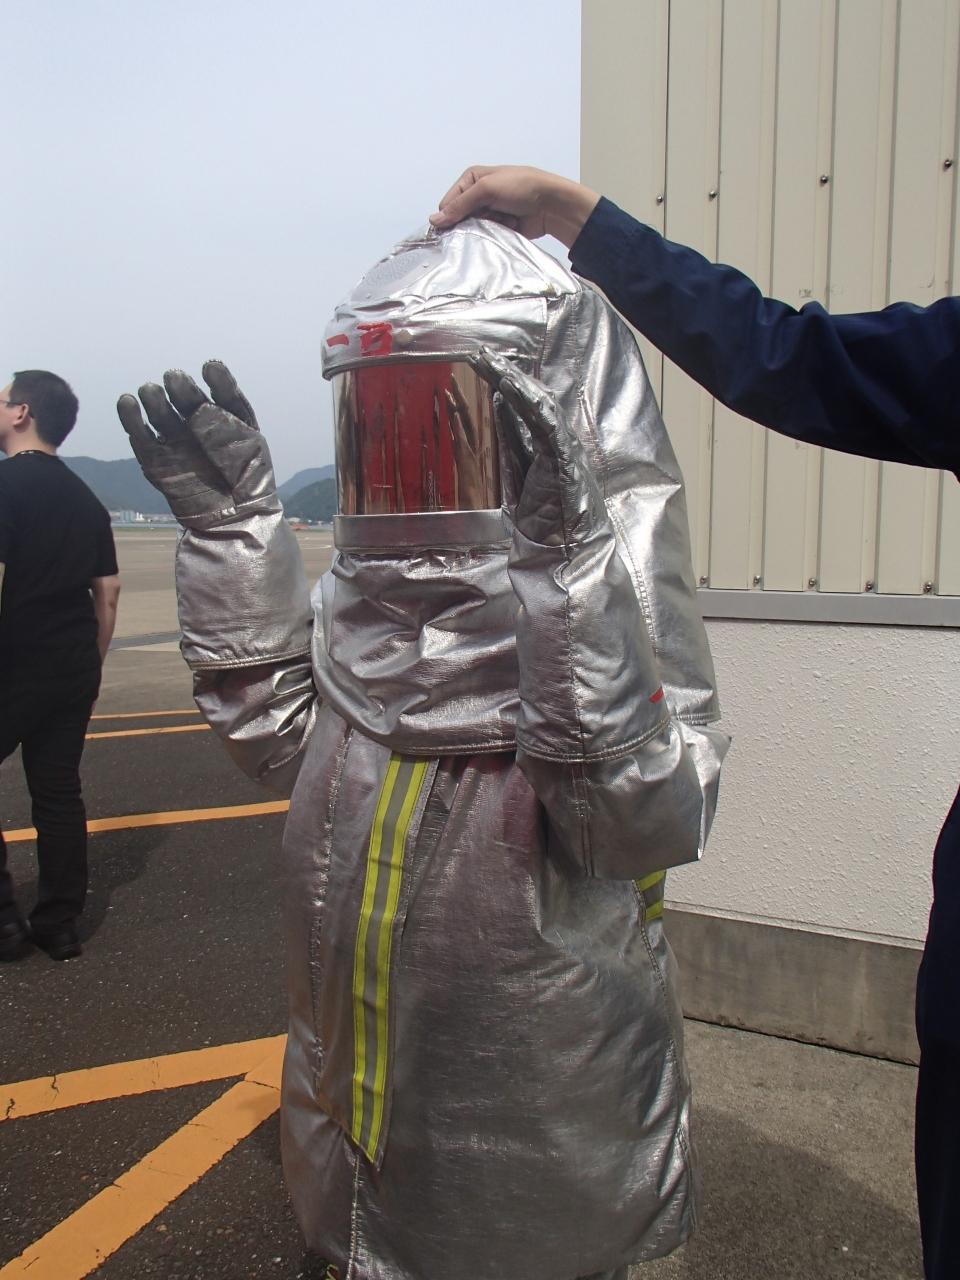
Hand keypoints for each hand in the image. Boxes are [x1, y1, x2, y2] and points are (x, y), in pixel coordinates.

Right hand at [117, 361, 278, 527]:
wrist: (235, 519)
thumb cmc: (247, 482)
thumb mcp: (249, 448)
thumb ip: (227, 424)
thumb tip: (202, 405)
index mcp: (227, 419)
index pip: (221, 393)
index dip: (216, 380)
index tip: (210, 368)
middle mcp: (198, 426)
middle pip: (186, 401)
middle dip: (181, 389)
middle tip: (173, 378)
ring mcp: (177, 441)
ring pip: (161, 414)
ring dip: (154, 400)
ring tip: (150, 391)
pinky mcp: (156, 460)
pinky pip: (141, 436)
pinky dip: (132, 419)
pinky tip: (127, 402)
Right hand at [430, 165, 600, 247]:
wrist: (551, 204)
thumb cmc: (521, 188)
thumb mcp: (487, 189)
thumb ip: (460, 205)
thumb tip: (433, 220)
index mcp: (471, 179)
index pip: (448, 203)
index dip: (451, 215)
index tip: (463, 221)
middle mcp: (477, 195)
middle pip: (460, 218)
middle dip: (472, 221)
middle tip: (489, 217)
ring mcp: (489, 212)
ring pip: (473, 230)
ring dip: (487, 227)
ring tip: (503, 220)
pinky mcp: (499, 227)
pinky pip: (487, 237)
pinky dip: (496, 233)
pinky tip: (510, 226)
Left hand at [471, 347, 605, 546]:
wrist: (568, 553)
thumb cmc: (547, 526)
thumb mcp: (519, 480)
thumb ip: (512, 447)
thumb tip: (500, 412)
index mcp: (549, 449)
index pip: (526, 410)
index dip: (506, 388)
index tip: (484, 369)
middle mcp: (559, 443)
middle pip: (531, 400)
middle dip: (506, 375)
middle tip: (479, 355)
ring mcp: (564, 448)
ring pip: (537, 404)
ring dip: (512, 380)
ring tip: (488, 361)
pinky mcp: (564, 455)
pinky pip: (544, 421)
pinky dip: (527, 402)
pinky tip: (508, 385)